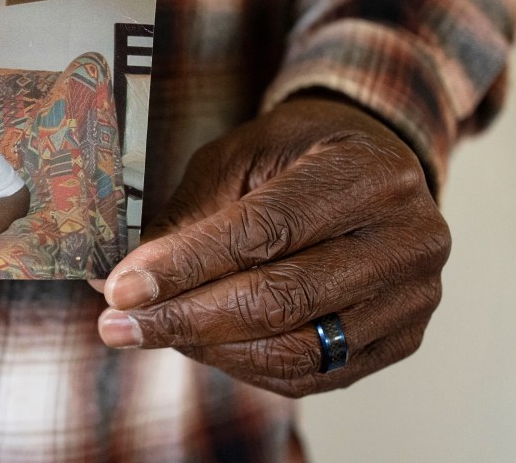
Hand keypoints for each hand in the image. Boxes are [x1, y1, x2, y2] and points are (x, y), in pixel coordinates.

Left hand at [95, 95, 449, 396]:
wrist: (370, 164)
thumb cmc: (294, 154)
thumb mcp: (238, 156)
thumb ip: (191, 218)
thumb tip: (122, 283)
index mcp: (366, 173)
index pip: (264, 231)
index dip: (186, 265)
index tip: (120, 288)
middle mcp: (407, 239)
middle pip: (282, 299)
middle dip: (186, 318)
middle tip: (117, 326)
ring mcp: (413, 296)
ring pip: (297, 349)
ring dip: (209, 348)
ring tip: (152, 332)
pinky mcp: (403, 339)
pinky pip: (314, 375)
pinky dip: (246, 366)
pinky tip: (201, 345)